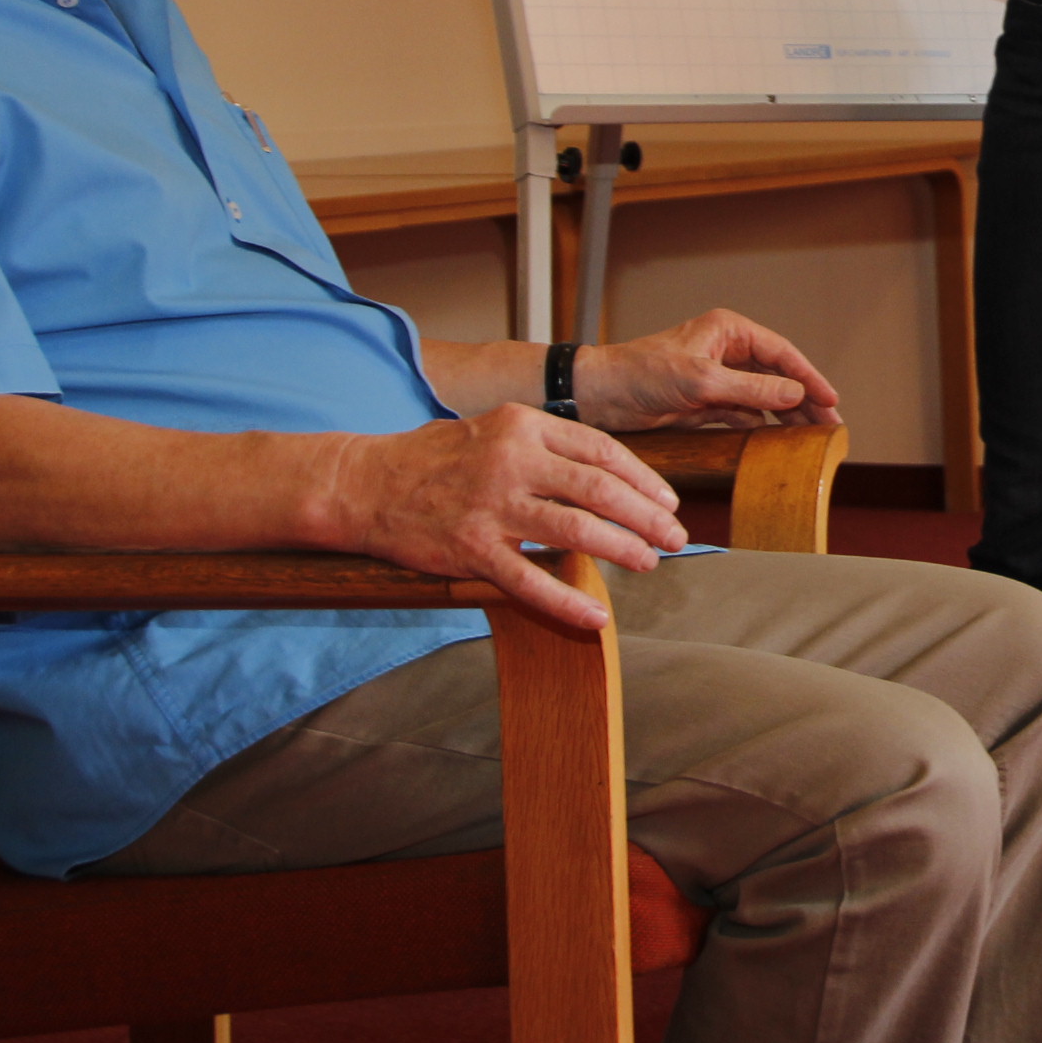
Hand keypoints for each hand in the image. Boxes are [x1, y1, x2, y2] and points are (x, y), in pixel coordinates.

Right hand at [320, 405, 691, 630]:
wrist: (365, 484)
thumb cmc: (436, 457)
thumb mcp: (496, 429)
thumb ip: (548, 447)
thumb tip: (609, 476)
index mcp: (524, 426)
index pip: (602, 451)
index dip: (643, 479)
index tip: (668, 501)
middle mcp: (512, 461)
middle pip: (599, 490)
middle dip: (646, 517)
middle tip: (676, 538)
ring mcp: (491, 507)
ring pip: (575, 531)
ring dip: (622, 550)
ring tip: (649, 563)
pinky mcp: (470, 551)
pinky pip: (529, 581)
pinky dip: (567, 601)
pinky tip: (596, 616)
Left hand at [579, 308, 842, 430]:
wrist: (599, 396)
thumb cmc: (640, 374)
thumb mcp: (700, 381)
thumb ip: (751, 390)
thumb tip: (795, 394)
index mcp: (728, 331)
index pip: (781, 354)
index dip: (809, 377)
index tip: (831, 400)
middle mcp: (727, 351)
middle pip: (778, 376)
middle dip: (804, 400)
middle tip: (830, 425)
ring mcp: (717, 379)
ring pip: (764, 398)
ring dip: (786, 416)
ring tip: (811, 437)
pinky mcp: (706, 403)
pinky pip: (744, 415)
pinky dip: (761, 427)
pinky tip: (777, 442)